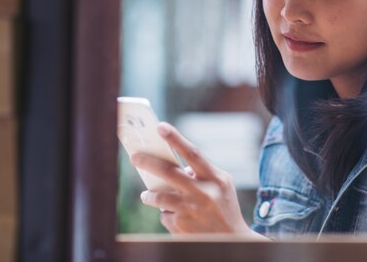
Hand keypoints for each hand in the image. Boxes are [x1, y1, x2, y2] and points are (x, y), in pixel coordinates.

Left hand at [130, 122, 261, 237]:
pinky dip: (167, 214)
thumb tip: (178, 166)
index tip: (161, 126)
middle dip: (148, 162)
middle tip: (134, 157)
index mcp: (215, 178)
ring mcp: (190, 211)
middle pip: (168, 172)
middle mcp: (202, 193)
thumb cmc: (225, 207)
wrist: (232, 241)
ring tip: (147, 195)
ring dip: (149, 195)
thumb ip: (202, 172)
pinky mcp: (180, 226)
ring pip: (158, 198)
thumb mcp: (222, 184)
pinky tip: (178, 218)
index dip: (176, 138)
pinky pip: (164, 215)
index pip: (193, 153)